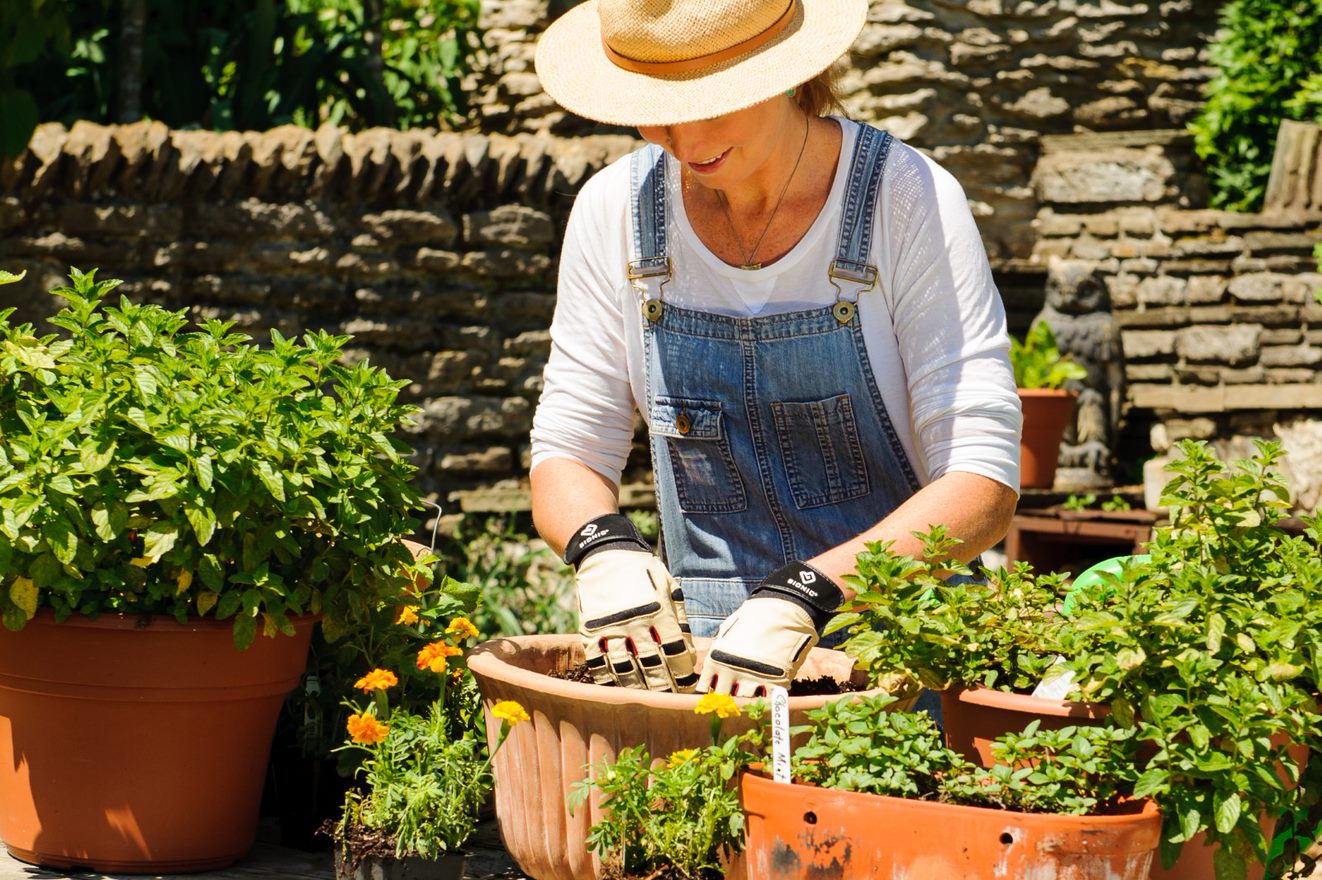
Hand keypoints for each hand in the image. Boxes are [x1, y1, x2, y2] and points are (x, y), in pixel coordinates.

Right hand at [568, 515, 696, 691]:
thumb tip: (687, 651)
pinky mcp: (590, 630)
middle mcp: (636, 622)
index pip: (675, 651)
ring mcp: (611, 627)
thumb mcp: (667, 586)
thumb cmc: (642, 569)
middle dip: (663, 686)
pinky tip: (614, 688)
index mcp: (659, 610)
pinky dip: (606, 678)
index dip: (683, 672)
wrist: (603, 552)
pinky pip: (598, 661)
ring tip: (645, 700)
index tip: (687, 684)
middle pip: (652, 665)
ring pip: (626, 668)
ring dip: (636, 687)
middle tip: (669, 700)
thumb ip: (679, 618)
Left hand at [697, 561, 843, 695]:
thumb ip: (720, 650)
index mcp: (716, 659)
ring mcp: (752, 680)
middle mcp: (730, 673)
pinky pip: (767, 698)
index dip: (713, 688)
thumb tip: (715, 668)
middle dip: (729, 694)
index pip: (705, 688)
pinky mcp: (773, 683)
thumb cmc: (754, 617)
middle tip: (737, 688)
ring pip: (744, 699)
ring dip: (748, 692)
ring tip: (755, 681)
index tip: (719, 687)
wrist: (783, 611)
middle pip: (723, 698)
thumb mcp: (729, 631)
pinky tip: (769, 684)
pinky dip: (767, 693)